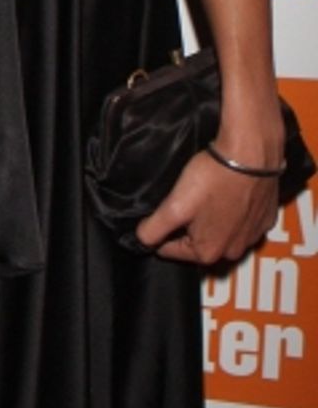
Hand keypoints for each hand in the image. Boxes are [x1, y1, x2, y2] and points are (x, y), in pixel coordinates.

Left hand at [135, 149, 278, 264]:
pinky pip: (243, 221)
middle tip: (182, 202)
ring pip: (222, 232)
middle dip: (187, 227)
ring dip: (211, 220)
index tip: (157, 217)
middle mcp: (233, 251)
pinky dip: (234, 212)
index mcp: (208, 252)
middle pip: (199, 243)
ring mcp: (253, 236)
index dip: (159, 234)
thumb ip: (154, 228)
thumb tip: (142, 239)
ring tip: (204, 196)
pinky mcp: (266, 219)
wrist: (250, 155)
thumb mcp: (174, 205)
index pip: (172, 250)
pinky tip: (227, 194)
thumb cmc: (212, 179)